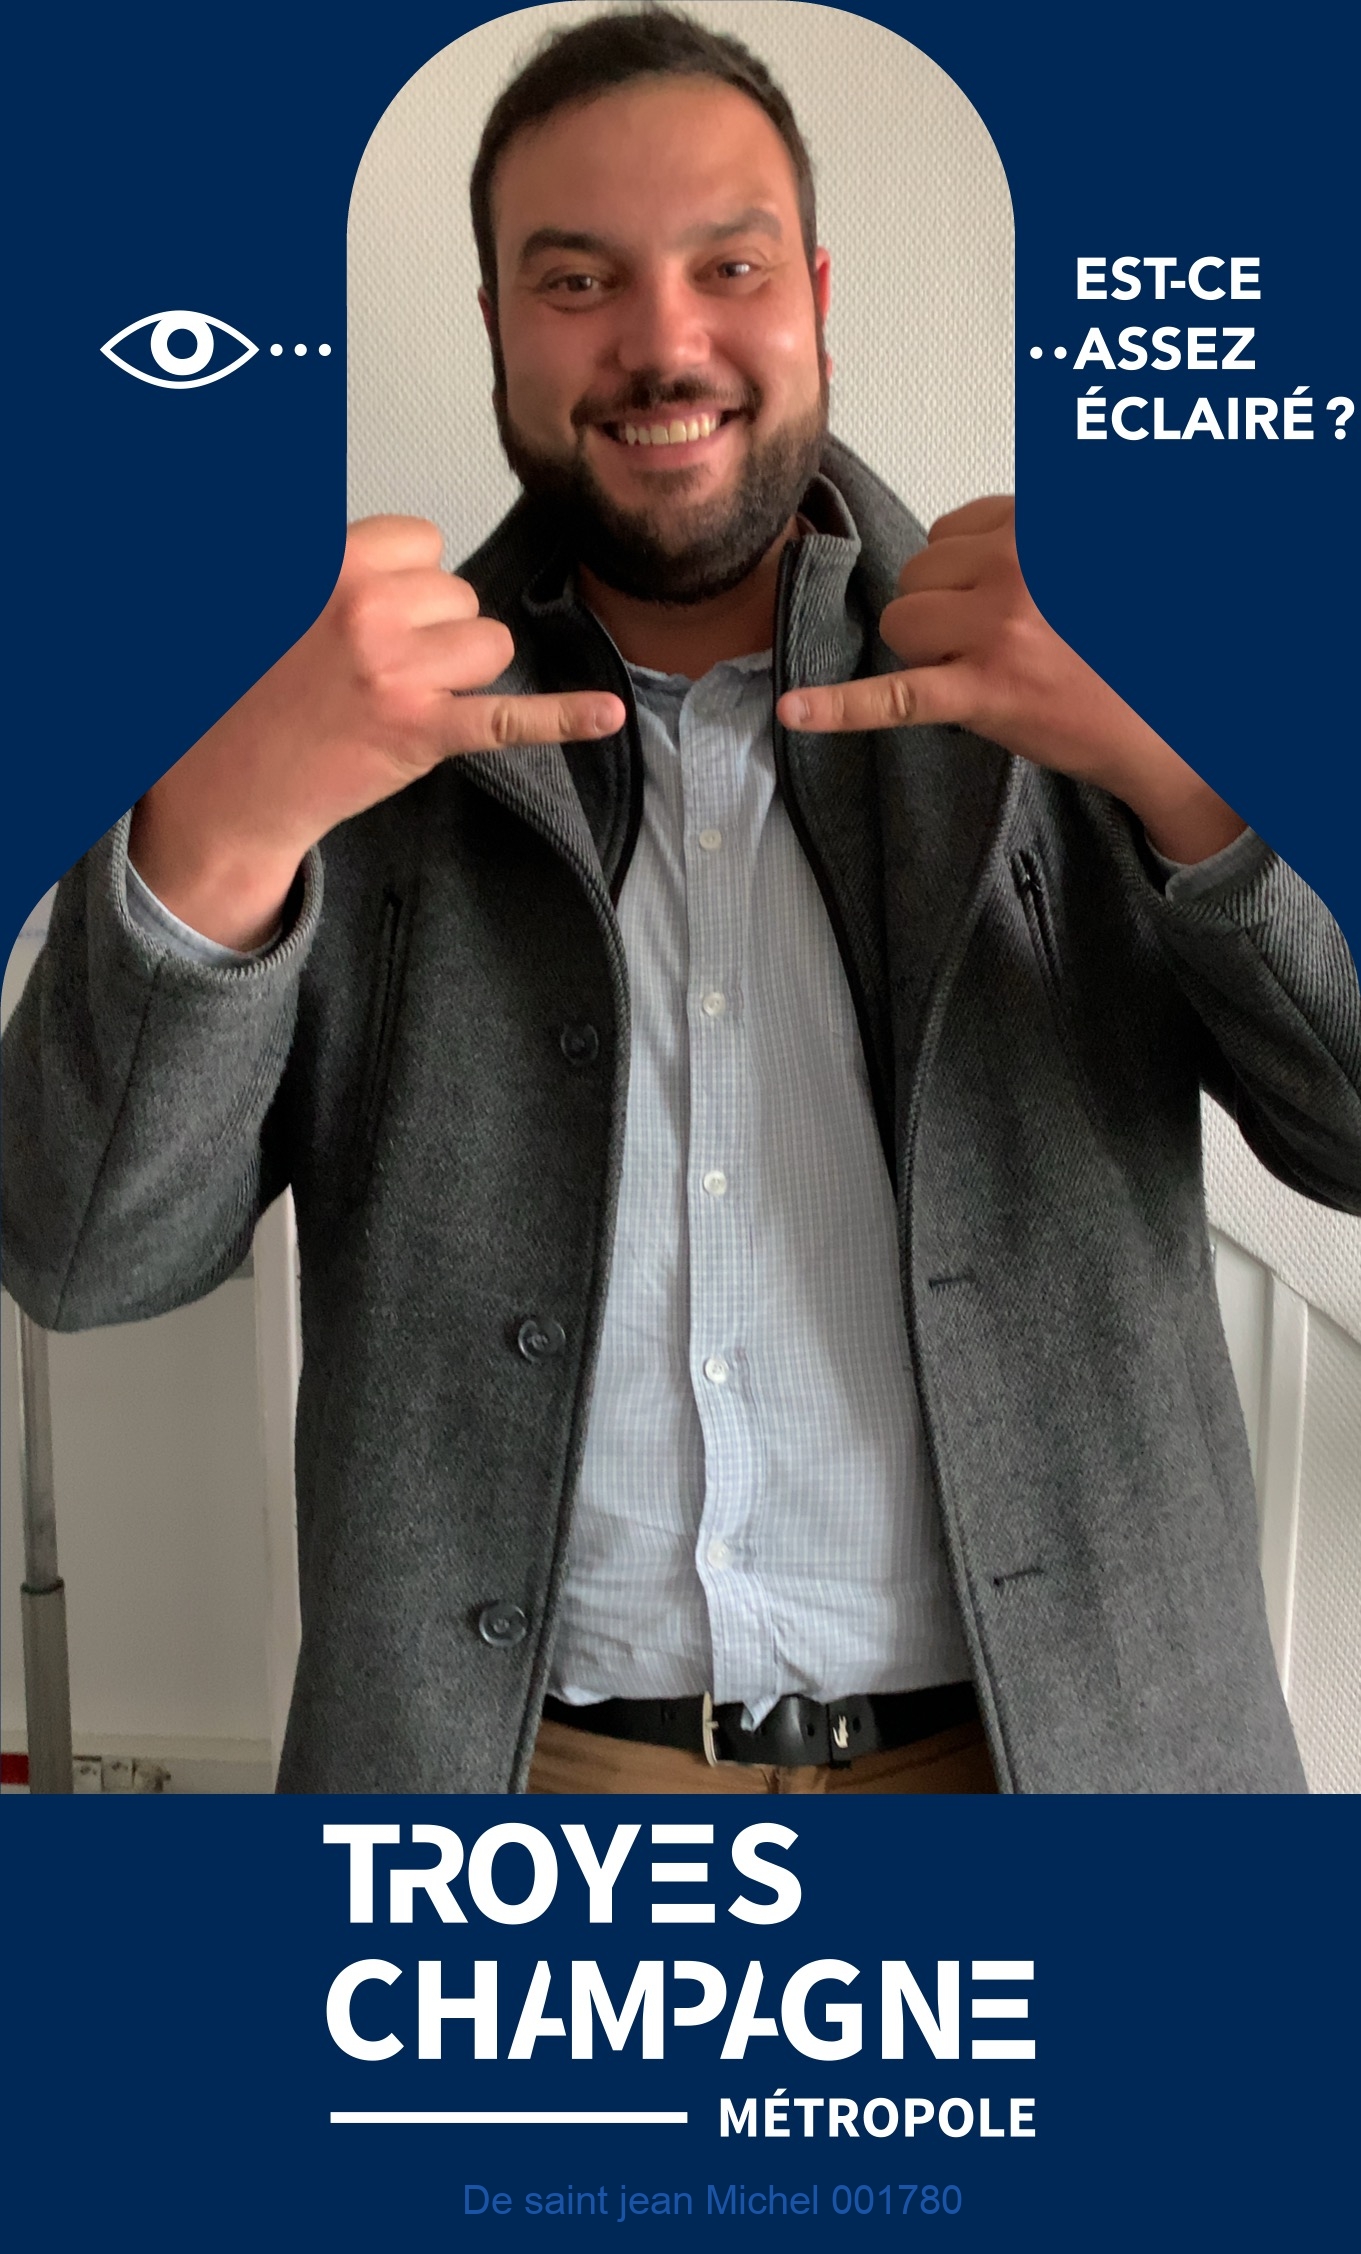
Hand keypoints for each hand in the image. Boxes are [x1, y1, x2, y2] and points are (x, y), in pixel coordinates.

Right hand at [130, 516, 625, 946]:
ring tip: (401, 698)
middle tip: (376, 669)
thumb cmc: (251, 693)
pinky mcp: (422, 733)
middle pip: (462, 596)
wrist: (229, 783)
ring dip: (460, 672)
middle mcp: (369, 609)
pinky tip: (607, 714)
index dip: (412, 583)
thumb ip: (335, 564)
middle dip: (434, 631)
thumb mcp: (278, 599)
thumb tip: (385, 547)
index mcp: (333, 564)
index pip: (424, 543)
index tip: (380, 615)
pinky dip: (562, 717)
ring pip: (490, 645)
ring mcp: (399, 673)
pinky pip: (508, 717)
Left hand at [776, 497, 1244, 862]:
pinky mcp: (981, 693)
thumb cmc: (1115, 651)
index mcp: (1040, 527)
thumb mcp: (1083, 564)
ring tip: (984, 670)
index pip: (951, 532)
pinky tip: (795, 711)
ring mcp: (995, 631)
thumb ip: (1031, 536)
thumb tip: (970, 533)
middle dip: (943, 611)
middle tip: (1002, 644)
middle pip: (919, 576)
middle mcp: (1015, 568)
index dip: (964, 574)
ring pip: (900, 622)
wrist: (1159, 725)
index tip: (1002, 603)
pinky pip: (894, 698)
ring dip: (926, 649)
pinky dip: (839, 708)